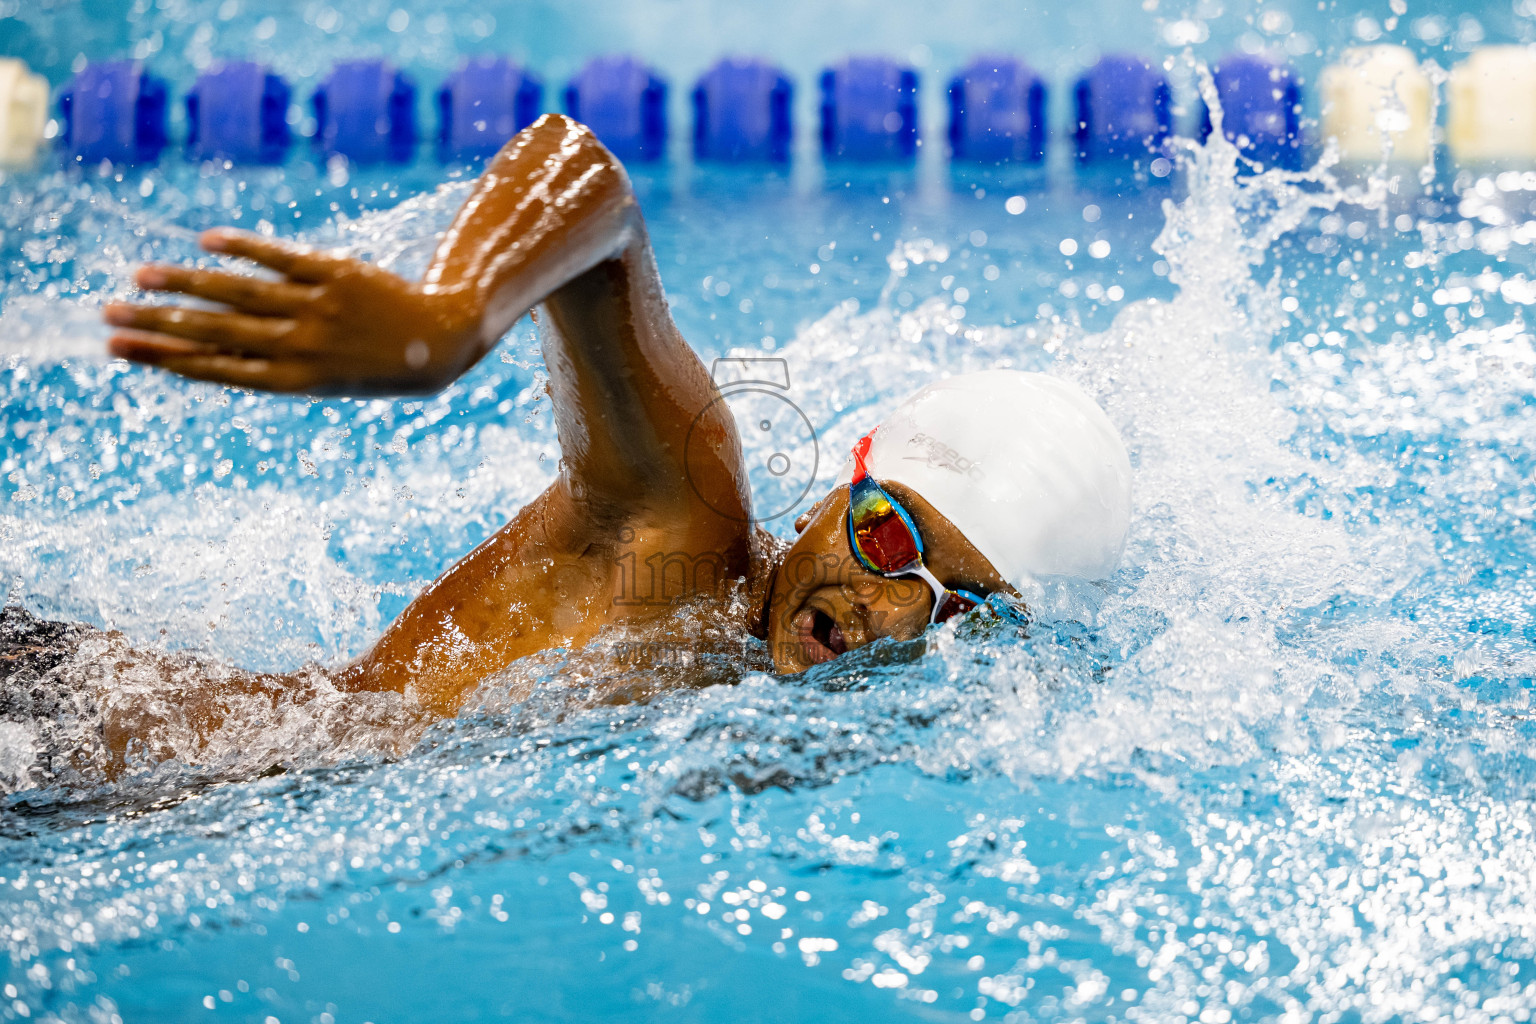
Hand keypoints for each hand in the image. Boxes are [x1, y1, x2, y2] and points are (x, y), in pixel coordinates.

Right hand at [105, 229, 480, 395]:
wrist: (437, 344)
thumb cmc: (368, 364)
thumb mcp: (319, 378)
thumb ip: (265, 361)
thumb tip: (200, 350)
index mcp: (294, 381)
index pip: (216, 369)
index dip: (164, 360)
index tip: (118, 350)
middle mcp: (302, 346)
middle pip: (217, 333)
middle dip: (159, 325)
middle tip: (108, 316)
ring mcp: (319, 308)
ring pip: (241, 294)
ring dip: (187, 284)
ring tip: (140, 277)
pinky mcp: (336, 274)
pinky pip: (282, 258)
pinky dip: (244, 247)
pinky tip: (206, 240)